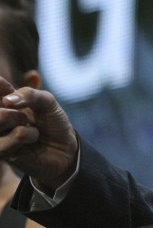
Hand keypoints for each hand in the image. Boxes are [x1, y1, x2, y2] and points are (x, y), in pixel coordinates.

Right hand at [0, 77, 78, 192]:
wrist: (64, 149)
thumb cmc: (53, 123)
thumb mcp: (47, 102)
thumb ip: (29, 94)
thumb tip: (7, 100)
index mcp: (6, 101)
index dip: (1, 84)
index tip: (4, 84)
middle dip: (15, 106)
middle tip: (24, 118)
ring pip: (0, 117)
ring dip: (19, 120)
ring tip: (29, 128)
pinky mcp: (2, 152)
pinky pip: (14, 135)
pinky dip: (27, 135)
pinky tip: (30, 139)